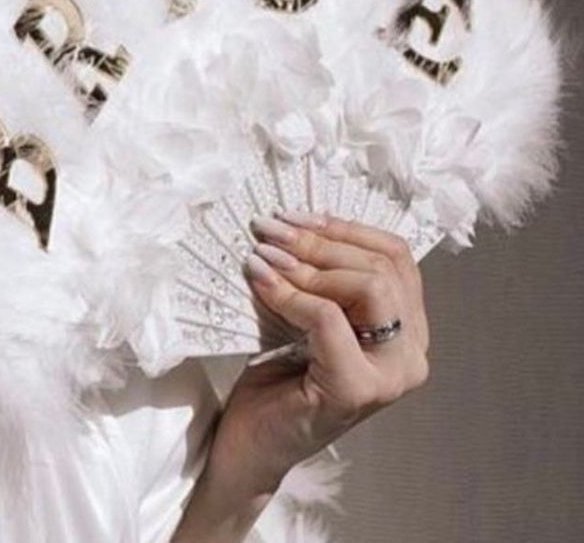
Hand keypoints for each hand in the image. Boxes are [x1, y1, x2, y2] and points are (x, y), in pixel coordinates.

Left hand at [173, 211, 429, 541]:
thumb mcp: (306, 314)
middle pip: (383, 267)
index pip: (396, 258)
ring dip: (308, 264)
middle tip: (271, 230)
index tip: (296, 216)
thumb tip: (293, 221)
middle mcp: (410, 354)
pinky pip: (329, 318)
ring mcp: (390, 376)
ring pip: (369, 287)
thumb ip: (318, 277)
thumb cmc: (278, 378)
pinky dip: (291, 293)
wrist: (251, 445)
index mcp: (406, 331)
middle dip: (321, 242)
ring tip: (264, 253)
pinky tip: (261, 280)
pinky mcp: (357, 389)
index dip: (345, 229)